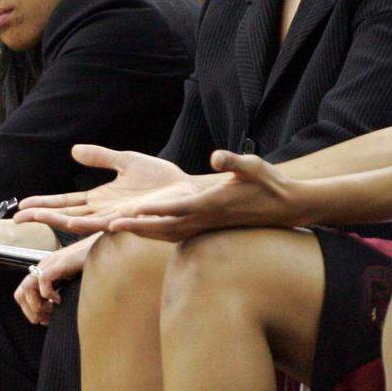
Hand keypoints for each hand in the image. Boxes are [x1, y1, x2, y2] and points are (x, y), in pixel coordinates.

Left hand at [13, 234, 98, 324]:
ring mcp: (51, 264)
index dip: (29, 311)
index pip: (22, 294)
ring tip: (51, 309)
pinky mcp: (61, 262)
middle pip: (20, 294)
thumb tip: (45, 319)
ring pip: (27, 288)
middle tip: (45, 319)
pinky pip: (43, 279)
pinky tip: (60, 299)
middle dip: (30, 312)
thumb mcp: (70, 286)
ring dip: (36, 305)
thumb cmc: (93, 268)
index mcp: (44, 272)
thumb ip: (57, 299)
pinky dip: (48, 294)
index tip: (44, 320)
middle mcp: (43, 267)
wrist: (107, 248)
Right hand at [14, 145, 201, 234]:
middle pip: (66, 216)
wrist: (188, 189)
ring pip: (84, 225)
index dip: (44, 203)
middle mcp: (105, 213)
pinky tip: (89, 223)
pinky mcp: (137, 222)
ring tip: (41, 218)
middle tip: (20, 218)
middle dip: (43, 216)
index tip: (22, 205)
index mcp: (101, 200)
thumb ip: (100, 157)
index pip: (65, 203)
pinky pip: (117, 225)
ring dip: (62, 221)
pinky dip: (105, 224)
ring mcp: (119, 219)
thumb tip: (74, 150)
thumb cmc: (161, 180)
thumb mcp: (126, 161)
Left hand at [104, 150, 315, 240]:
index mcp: (212, 204)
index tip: (134, 210)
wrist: (284, 207)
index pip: (178, 209)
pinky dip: (153, 233)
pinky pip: (173, 234)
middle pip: (163, 228)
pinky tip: (136, 229)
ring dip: (140, 232)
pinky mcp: (204, 228)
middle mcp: (204, 219)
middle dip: (136, 228)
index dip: (154, 210)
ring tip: (113, 229)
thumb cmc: (269, 184)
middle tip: (108, 226)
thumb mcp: (254, 166)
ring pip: (165, 234)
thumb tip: (217, 156)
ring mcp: (204, 226)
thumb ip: (234, 162)